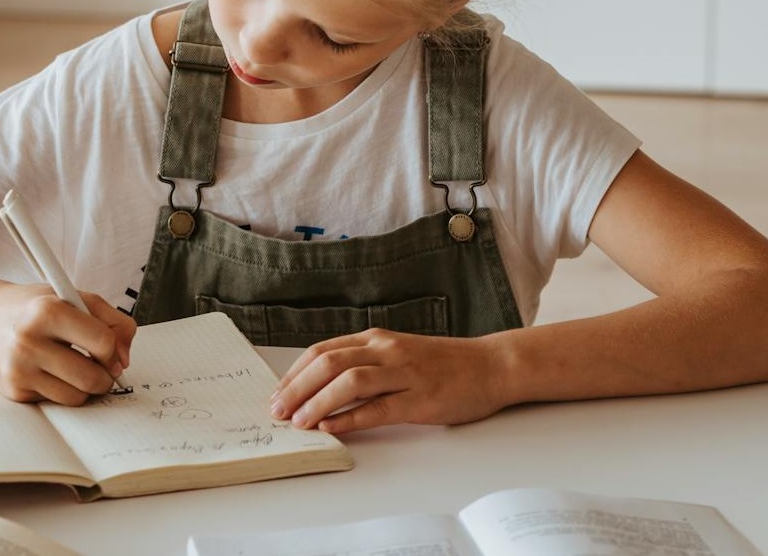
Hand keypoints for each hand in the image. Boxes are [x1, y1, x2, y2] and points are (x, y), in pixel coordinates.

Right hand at [0, 282, 135, 404]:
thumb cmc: (34, 307)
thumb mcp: (74, 297)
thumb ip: (112, 320)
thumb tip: (124, 359)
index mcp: (47, 311)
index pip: (102, 342)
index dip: (114, 349)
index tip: (109, 348)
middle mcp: (29, 341)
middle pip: (91, 378)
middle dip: (106, 376)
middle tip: (102, 367)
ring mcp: (19, 369)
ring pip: (77, 397)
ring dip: (86, 387)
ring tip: (78, 367)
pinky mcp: (14, 391)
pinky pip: (57, 402)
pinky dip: (63, 390)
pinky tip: (52, 371)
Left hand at [268, 329, 508, 434]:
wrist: (490, 366)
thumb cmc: (442, 364)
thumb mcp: (396, 354)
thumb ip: (364, 364)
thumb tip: (321, 387)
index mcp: (376, 339)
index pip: (323, 351)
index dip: (295, 373)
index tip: (277, 393)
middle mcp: (386, 351)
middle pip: (329, 363)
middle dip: (297, 387)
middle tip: (277, 409)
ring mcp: (404, 374)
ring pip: (350, 382)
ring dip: (318, 402)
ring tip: (299, 421)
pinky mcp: (420, 399)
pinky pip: (378, 408)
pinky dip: (351, 418)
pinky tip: (332, 428)